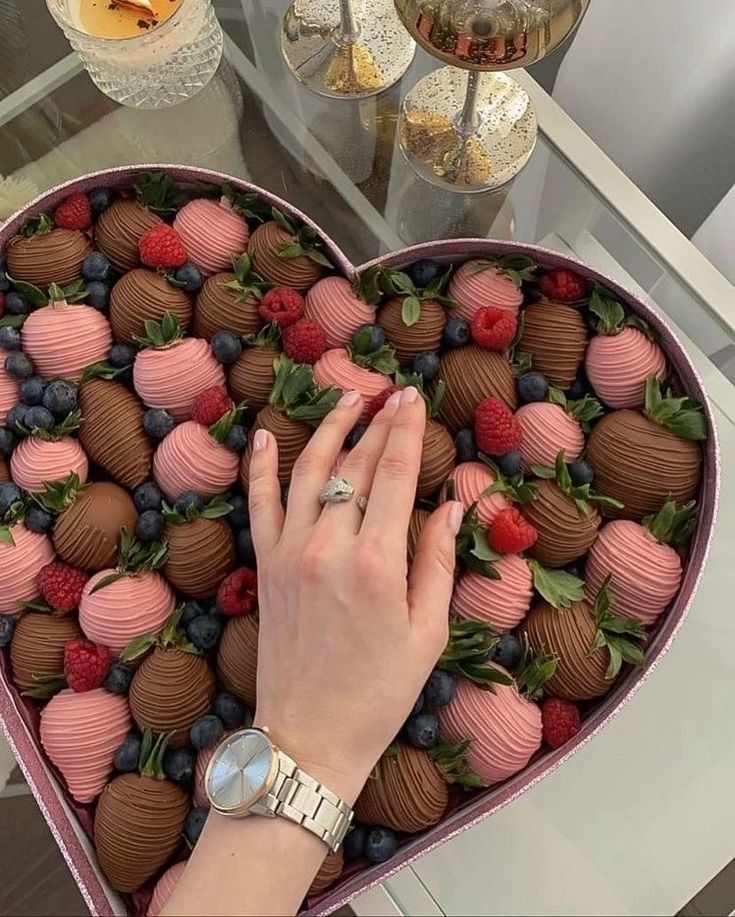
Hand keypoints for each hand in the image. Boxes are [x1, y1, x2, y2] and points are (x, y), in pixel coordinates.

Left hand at [248, 386, 462, 803]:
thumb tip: (450, 504)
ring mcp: (289, 553)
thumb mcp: (427, 634)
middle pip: (355, 466)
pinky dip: (262, 468)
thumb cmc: (378, 693)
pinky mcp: (266, 567)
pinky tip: (268, 436)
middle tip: (393, 393)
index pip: (394, 475)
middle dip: (377, 423)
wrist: (308, 736)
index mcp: (375, 563)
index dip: (405, 431)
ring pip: (308, 472)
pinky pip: (260, 505)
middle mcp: (327, 547)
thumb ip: (437, 562)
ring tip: (347, 397)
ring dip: (328, 429)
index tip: (413, 399)